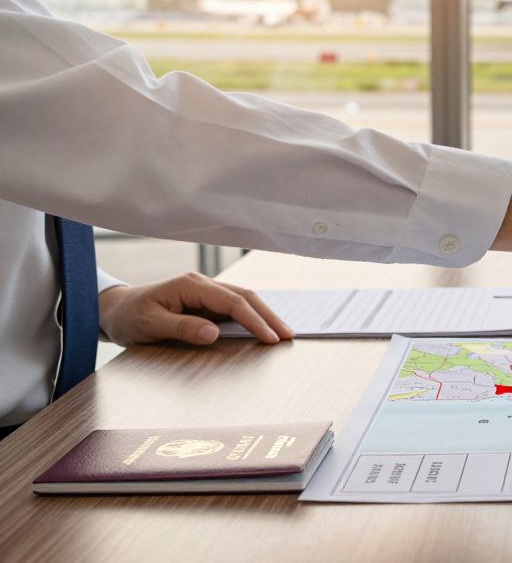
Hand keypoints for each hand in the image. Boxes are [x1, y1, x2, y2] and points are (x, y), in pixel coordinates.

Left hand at [98, 272, 293, 345]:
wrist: (114, 311)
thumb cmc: (129, 317)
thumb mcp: (149, 325)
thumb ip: (182, 327)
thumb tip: (214, 332)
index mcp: (190, 285)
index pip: (232, 300)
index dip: (254, 319)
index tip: (270, 337)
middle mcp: (202, 285)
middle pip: (245, 296)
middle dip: (268, 315)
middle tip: (288, 335)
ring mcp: (205, 293)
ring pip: (243, 300)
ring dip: (263, 316)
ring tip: (282, 333)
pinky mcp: (205, 304)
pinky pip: (234, 309)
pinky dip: (252, 318)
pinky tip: (263, 329)